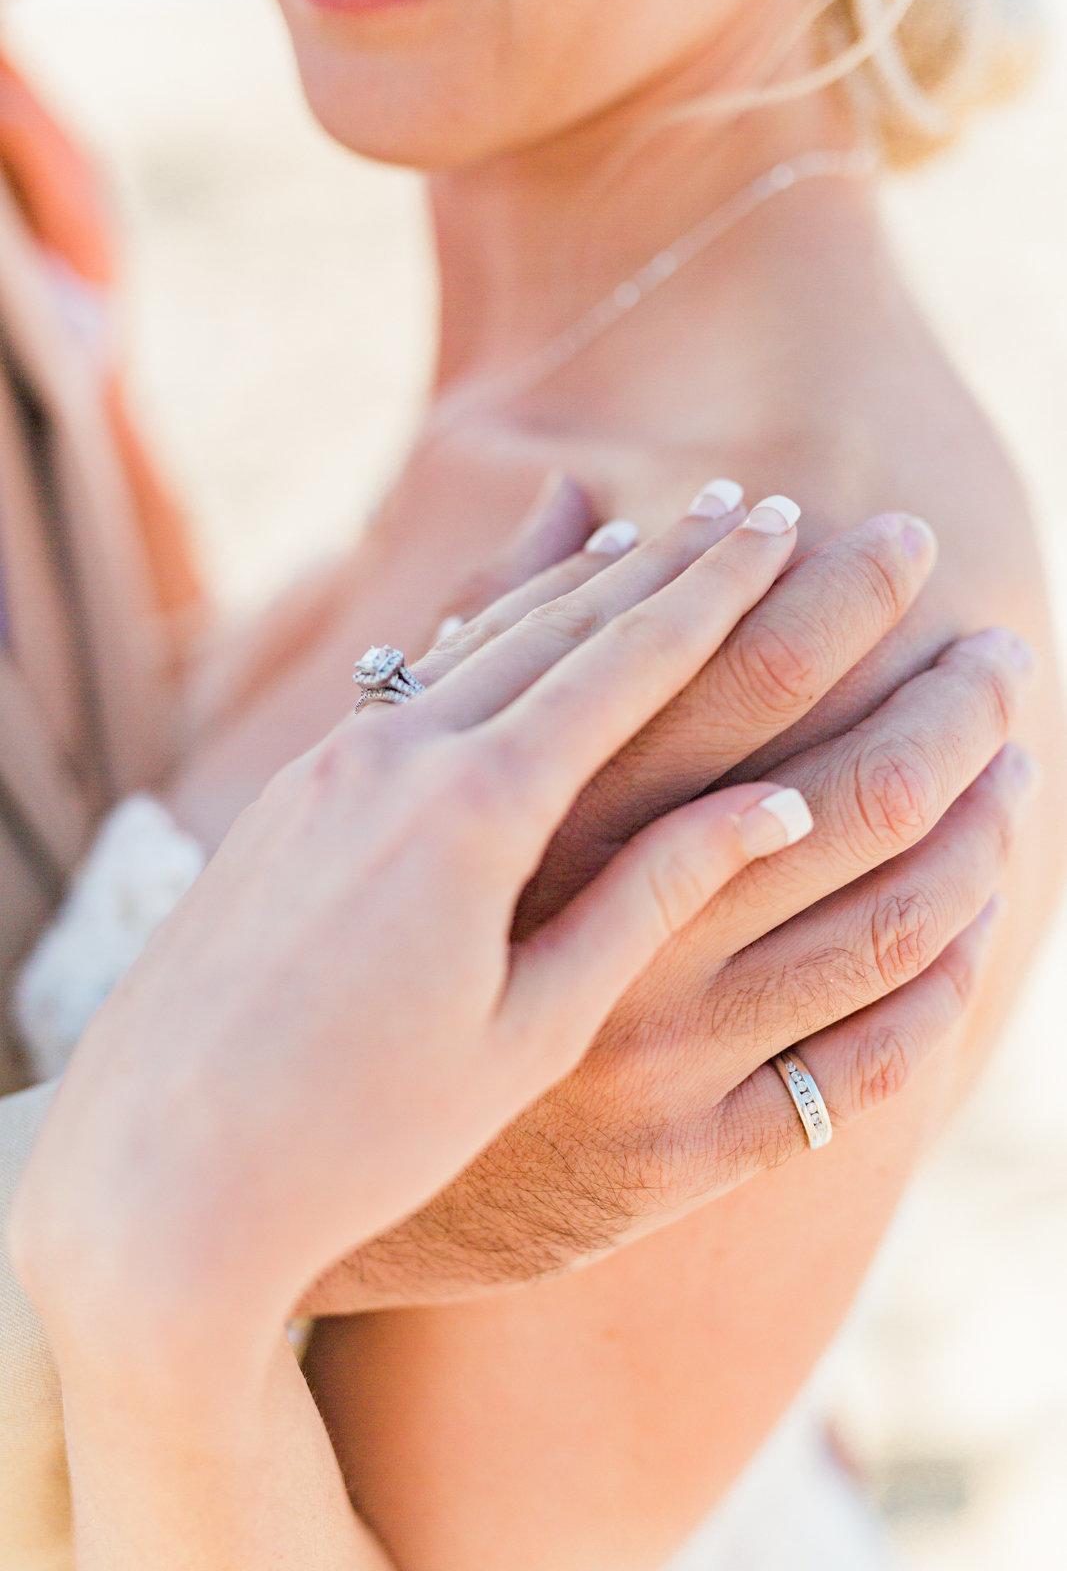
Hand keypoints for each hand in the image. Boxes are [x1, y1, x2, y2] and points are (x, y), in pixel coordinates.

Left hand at [12, 497, 816, 1379]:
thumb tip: (773, 806)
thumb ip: (649, 898)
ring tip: (644, 536)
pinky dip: (483, 637)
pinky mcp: (286, 793)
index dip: (714, 591)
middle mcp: (392, 755)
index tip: (780, 524)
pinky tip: (507, 621)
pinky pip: (410, 680)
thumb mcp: (533, 1027)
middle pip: (556, 626)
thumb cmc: (363, 1128)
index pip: (625, 665)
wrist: (158, 1169)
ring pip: (476, 642)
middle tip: (742, 508)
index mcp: (472, 811)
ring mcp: (326, 765)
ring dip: (570, 586)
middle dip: (660, 563)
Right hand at [306, 509, 1033, 1307]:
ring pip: (886, 921)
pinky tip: (965, 918)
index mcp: (532, 815)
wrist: (262, 1147)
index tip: (880, 537)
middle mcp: (603, 929)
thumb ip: (499, 633)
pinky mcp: (679, 1164)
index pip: (722, 669)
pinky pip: (864, 1070)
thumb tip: (578, 498)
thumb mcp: (399, 777)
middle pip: (847, 781)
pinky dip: (938, 979)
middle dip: (945, 691)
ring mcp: (654, 1057)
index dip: (821, 593)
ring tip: (1012, 757)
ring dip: (974, 823)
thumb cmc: (341, 933)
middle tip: (1003, 640)